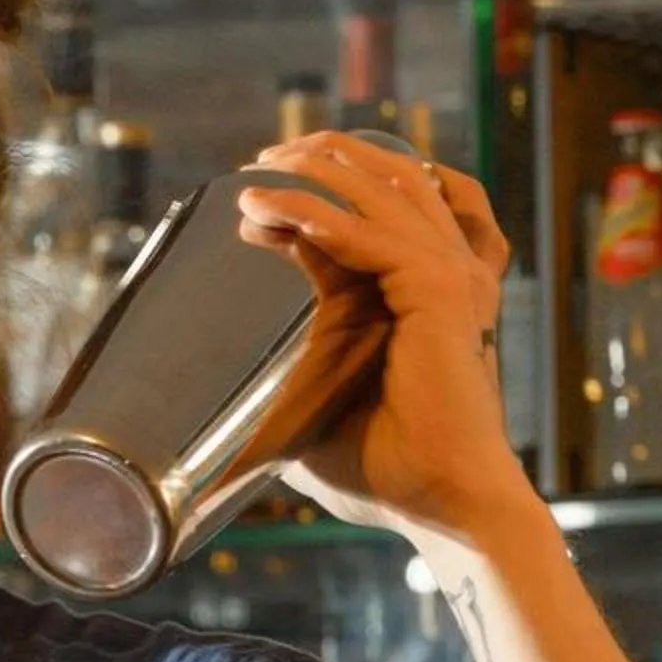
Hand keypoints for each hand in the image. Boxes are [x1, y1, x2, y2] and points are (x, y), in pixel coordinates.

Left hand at [235, 132, 533, 544]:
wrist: (440, 502)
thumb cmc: (387, 473)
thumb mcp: (316, 414)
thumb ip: (282, 395)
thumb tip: (211, 431)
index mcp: (429, 297)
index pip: (377, 220)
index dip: (320, 196)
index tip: (255, 202)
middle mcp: (448, 276)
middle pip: (393, 183)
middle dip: (326, 159)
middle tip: (260, 160)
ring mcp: (450, 278)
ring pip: (382, 192)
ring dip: (314, 172)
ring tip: (256, 171)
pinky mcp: (437, 290)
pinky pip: (366, 235)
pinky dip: (310, 213)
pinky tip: (262, 208)